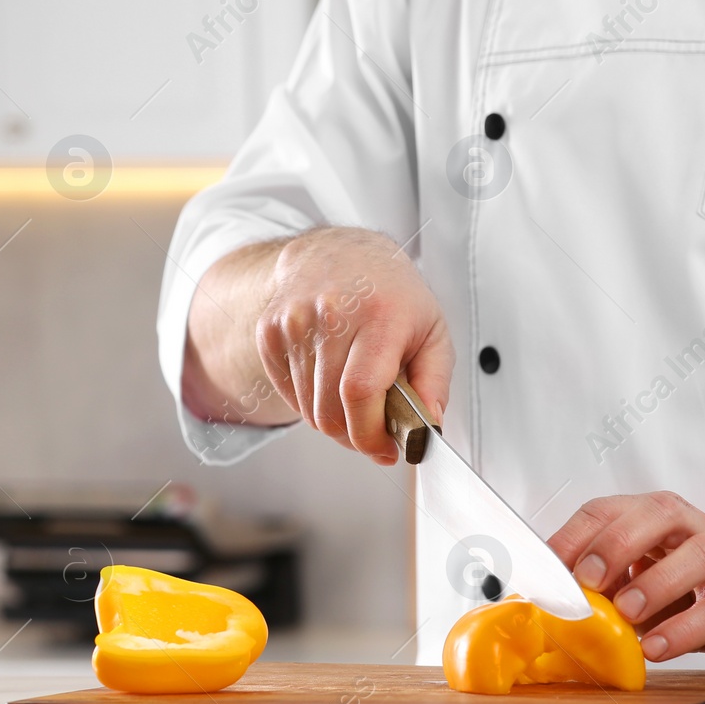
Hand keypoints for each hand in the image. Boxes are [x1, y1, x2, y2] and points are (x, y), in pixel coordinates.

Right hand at [256, 228, 452, 463]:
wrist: (338, 254)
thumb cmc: (391, 296)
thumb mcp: (433, 331)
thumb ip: (435, 384)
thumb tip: (426, 429)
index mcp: (379, 313)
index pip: (360, 392)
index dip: (370, 434)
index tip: (385, 449)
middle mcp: (331, 314)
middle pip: (330, 409)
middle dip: (354, 437)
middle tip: (374, 434)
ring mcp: (293, 322)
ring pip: (308, 409)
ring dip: (334, 421)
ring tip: (355, 404)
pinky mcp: (269, 333)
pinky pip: (289, 395)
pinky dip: (311, 403)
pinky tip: (330, 382)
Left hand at [546, 492, 704, 671]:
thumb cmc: (693, 592)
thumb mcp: (641, 578)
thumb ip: (603, 580)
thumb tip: (548, 597)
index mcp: (659, 518)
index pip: (610, 509)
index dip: (576, 534)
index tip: (548, 567)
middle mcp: (696, 530)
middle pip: (659, 515)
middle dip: (617, 544)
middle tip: (589, 580)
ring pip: (699, 556)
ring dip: (656, 583)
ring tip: (626, 613)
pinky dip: (683, 631)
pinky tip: (655, 648)